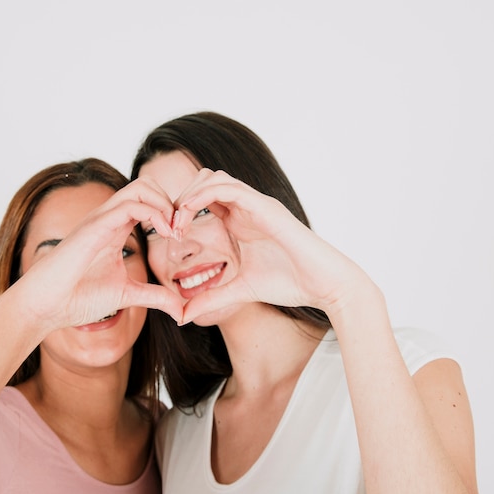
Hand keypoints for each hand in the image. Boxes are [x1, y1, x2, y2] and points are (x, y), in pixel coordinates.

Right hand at [5, 179, 183, 332]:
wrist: (44, 306)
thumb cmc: (76, 297)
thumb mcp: (127, 295)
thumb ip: (154, 296)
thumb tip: (181, 310)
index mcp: (116, 228)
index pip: (148, 200)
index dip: (170, 212)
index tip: (181, 236)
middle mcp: (108, 217)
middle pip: (147, 185)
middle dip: (170, 201)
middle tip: (179, 230)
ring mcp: (101, 219)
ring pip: (140, 187)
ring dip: (165, 204)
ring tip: (173, 231)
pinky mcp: (95, 227)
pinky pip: (129, 205)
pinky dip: (154, 213)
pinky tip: (164, 234)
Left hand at [171, 169, 381, 323]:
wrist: (325, 285)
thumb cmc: (291, 283)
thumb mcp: (240, 292)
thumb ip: (212, 299)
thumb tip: (182, 315)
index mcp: (240, 221)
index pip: (204, 199)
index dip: (181, 210)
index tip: (168, 235)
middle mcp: (247, 207)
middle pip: (205, 181)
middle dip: (181, 198)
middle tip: (169, 226)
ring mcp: (257, 204)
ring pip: (214, 178)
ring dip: (190, 194)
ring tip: (177, 221)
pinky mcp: (266, 207)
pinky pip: (229, 188)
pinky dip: (204, 194)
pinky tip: (189, 214)